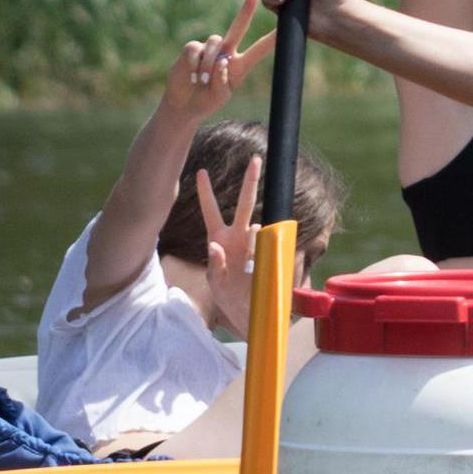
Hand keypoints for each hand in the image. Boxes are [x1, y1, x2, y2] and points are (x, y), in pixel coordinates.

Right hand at [162, 0, 276, 119]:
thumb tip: (221, 61)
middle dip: (245, 11)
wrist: (184, 104)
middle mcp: (226, 52)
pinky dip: (194, 64)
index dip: (270, 40)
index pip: (258, 50)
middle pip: (238, 28)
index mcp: (240, 65)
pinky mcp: (192, 48)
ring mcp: (209, 49)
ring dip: (208, 63)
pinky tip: (192, 76)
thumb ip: (222, 81)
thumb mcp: (219, 96)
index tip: (284, 29)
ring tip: (202, 80)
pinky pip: (195, 49)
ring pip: (213, 43)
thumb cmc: (207, 101)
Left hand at [196, 153, 263, 335]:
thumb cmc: (227, 296)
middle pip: (245, 203)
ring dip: (257, 240)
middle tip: (256, 159)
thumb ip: (214, 266)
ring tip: (247, 266)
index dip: (206, 192)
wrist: (251, 314)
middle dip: (250, 181)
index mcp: (221, 239)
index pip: (212, 211)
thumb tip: (214, 246)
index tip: (200, 171)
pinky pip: (272, 248)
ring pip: (261, 227)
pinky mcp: (271, 254)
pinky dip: (267, 258)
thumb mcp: (215, 284)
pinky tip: (259, 274)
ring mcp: (256, 245)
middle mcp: (239, 237)